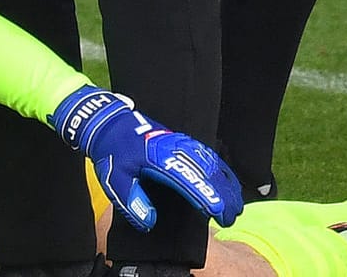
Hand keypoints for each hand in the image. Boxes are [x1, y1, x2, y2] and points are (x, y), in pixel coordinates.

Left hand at [49, 86, 242, 230]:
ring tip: (236, 204)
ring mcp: (180, 142)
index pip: (188, 179)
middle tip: (231, 217)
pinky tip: (228, 181)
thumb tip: (148, 222)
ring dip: (226, 183)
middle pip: (207, 171)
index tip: (220, 213)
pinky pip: (208, 155)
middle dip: (224, 194)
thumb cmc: (112, 152)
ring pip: (212, 163)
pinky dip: (222, 169)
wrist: (110, 124)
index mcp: (159, 157)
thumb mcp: (114, 179)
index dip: (206, 196)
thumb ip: (131, 201)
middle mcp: (174, 147)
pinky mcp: (182, 141)